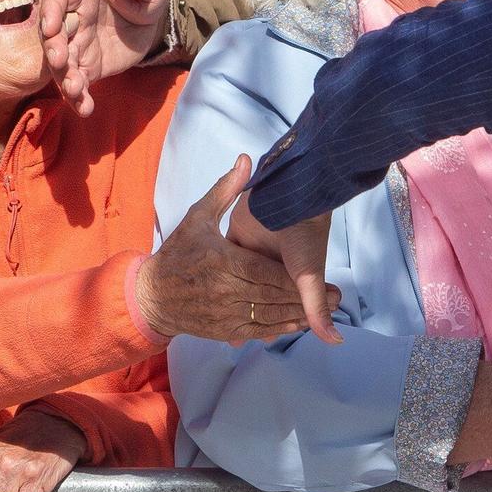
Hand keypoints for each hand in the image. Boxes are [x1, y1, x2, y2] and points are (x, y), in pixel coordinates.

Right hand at [38, 0, 169, 115]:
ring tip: (75, 89)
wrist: (152, 17)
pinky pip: (78, 82)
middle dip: (53, 47)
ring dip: (64, 76)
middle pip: (53, 33)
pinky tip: (85, 108)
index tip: (50, 27)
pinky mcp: (88, 66)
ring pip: (62, 62)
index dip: (50, 10)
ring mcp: (78, 43)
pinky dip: (79, 97)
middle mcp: (72, 17)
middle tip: (59, 61)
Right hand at [139, 155, 339, 343]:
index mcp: (222, 261)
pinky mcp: (223, 331)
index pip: (267, 272)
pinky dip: (279, 328)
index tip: (323, 277)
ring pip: (269, 316)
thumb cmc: (177, 253)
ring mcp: (224, 314)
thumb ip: (225, 189)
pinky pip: (257, 331)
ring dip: (300, 315)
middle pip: (274, 296)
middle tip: (339, 298)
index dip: (296, 278)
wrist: (152, 295)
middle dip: (308, 298)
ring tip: (328, 312)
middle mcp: (225, 290)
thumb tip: (247, 159)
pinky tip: (298, 324)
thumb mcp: (198, 216)